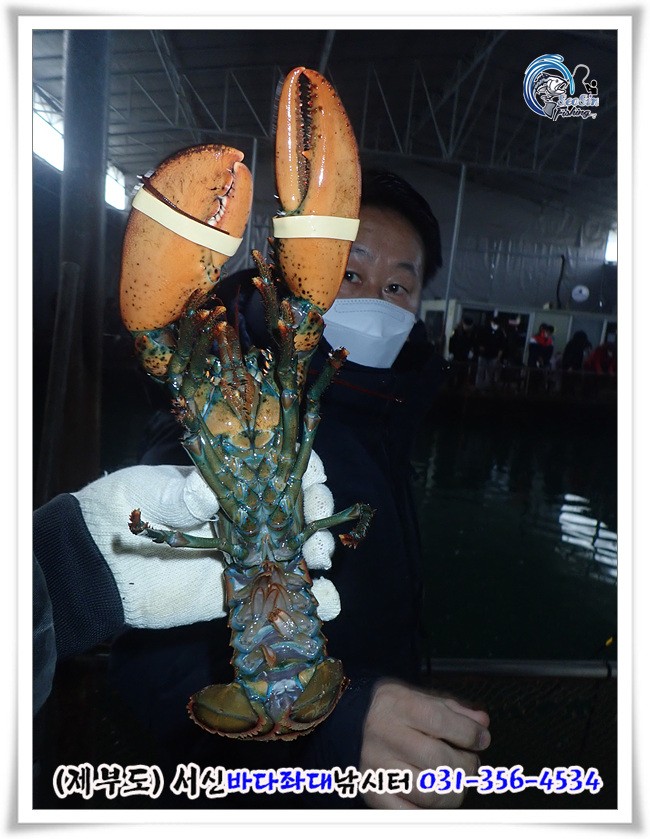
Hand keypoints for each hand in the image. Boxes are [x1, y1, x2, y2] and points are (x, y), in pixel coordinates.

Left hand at [72, 452, 338, 628]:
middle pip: (299, 511)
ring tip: (318, 560)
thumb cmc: (129, 507)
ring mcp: (246, 553)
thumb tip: (213, 491)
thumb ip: (186, 495)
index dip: (307, 474)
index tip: (314, 482)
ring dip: (318, 554)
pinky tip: (327, 600)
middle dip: (318, 516)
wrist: (101, 562)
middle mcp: (248, 516)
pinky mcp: (237, 590)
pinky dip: (311, 599)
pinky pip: (278, 592)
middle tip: (317, 526)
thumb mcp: (157, 493)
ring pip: (296, 551)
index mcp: (234, 481)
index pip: (283, 471)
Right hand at [360, 680, 489, 808]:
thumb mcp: (419, 697)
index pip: (440, 721)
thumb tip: (481, 724)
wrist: (346, 720)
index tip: (481, 739)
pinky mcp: (372, 792)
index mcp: (398, 706)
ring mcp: (377, 766)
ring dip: (453, 792)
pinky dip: (429, 810)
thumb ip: (453, 710)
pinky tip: (432, 795)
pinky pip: (410, 814)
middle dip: (466, 766)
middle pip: (439, 761)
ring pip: (430, 793)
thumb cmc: (390, 710)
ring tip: (453, 780)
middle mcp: (384, 734)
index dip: (469, 734)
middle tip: (469, 762)